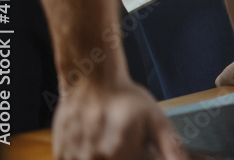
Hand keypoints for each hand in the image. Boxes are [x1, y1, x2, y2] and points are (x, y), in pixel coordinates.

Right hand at [52, 76, 185, 159]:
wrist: (91, 81)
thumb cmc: (126, 99)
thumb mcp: (156, 119)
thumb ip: (171, 146)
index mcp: (122, 152)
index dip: (142, 155)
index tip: (142, 147)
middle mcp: (97, 158)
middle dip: (126, 154)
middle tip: (124, 139)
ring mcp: (76, 158)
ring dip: (106, 155)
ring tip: (109, 138)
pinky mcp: (62, 156)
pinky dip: (89, 156)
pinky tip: (93, 141)